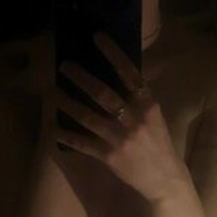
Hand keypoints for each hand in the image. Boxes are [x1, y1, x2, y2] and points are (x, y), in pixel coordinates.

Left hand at [54, 33, 189, 202]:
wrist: (165, 179)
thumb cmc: (159, 144)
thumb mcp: (156, 116)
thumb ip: (139, 97)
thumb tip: (122, 72)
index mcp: (148, 105)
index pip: (130, 73)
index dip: (113, 54)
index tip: (97, 37)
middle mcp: (134, 119)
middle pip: (103, 93)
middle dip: (80, 78)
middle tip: (64, 66)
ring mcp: (120, 138)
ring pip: (87, 117)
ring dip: (67, 103)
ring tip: (51, 92)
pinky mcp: (110, 157)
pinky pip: (83, 143)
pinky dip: (67, 136)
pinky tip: (53, 128)